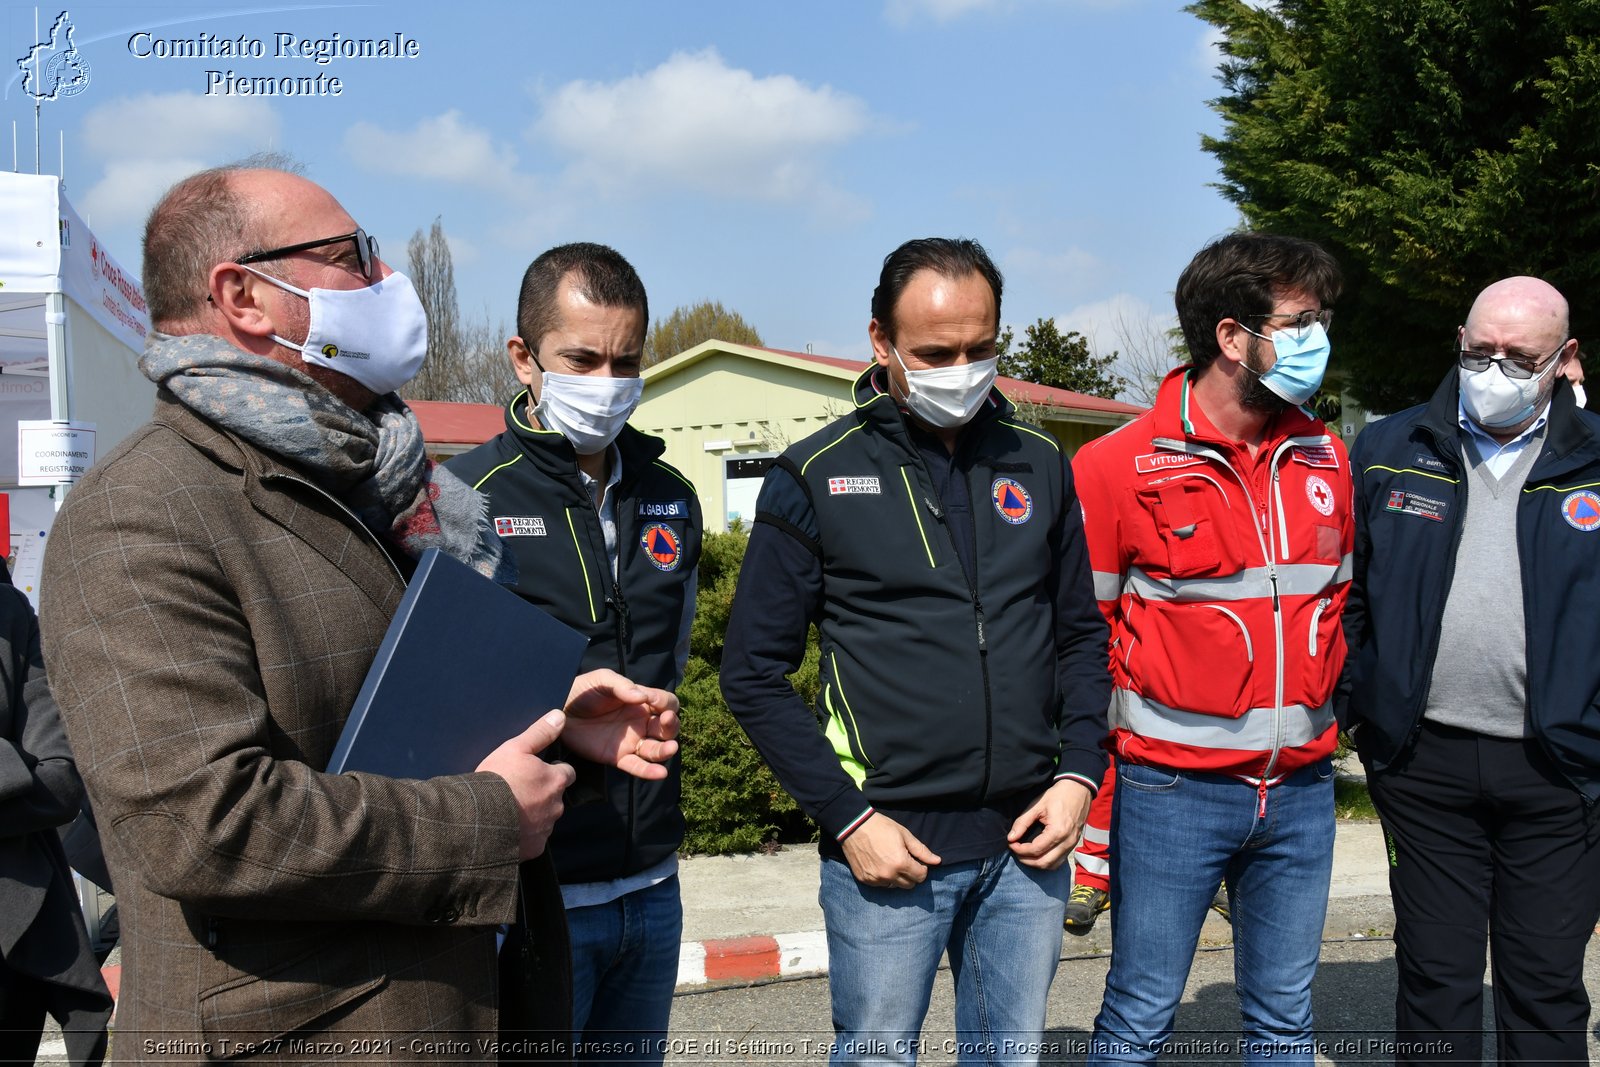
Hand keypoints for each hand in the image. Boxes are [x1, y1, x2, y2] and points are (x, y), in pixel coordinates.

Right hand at [476, 709, 575, 859]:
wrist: (478, 820)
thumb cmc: (497, 780)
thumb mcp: (515, 749)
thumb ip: (540, 733)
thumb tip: (560, 716)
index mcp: (555, 780)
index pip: (567, 772)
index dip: (553, 771)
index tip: (537, 771)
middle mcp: (557, 806)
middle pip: (556, 797)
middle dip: (543, 794)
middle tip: (519, 791)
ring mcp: (546, 828)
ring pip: (545, 818)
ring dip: (534, 814)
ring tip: (509, 809)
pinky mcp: (535, 848)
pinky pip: (534, 839)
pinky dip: (525, 835)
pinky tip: (507, 827)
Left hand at [562, 668, 679, 779]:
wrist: (558, 711)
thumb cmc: (581, 691)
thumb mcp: (601, 680)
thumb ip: (622, 685)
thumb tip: (643, 698)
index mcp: (640, 701)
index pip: (666, 703)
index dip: (665, 702)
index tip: (652, 701)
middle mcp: (640, 722)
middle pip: (667, 727)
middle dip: (671, 725)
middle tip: (665, 721)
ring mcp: (630, 741)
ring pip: (657, 749)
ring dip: (666, 749)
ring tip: (671, 748)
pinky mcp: (618, 758)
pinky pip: (637, 766)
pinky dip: (649, 771)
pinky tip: (660, 773)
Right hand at [840, 813, 940, 888]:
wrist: (854, 826)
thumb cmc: (881, 827)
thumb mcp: (904, 835)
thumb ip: (921, 851)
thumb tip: (937, 861)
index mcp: (900, 863)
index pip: (921, 876)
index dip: (922, 868)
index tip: (916, 860)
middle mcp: (888, 875)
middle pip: (909, 885)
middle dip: (911, 875)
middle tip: (905, 861)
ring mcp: (875, 879)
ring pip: (895, 886)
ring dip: (897, 877)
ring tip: (891, 862)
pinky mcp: (865, 880)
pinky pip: (880, 884)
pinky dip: (883, 878)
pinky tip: (879, 864)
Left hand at [1007, 779, 1092, 869]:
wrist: (1078, 789)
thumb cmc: (1058, 795)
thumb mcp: (1037, 806)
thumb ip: (1022, 822)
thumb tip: (1011, 838)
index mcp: (1057, 832)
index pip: (1035, 850)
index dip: (1020, 850)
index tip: (1011, 844)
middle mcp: (1066, 842)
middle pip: (1044, 862)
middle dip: (1026, 860)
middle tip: (1016, 851)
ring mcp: (1072, 844)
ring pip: (1052, 865)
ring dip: (1037, 863)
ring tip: (1025, 854)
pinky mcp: (1073, 844)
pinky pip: (1060, 860)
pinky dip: (1047, 861)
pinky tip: (1038, 854)